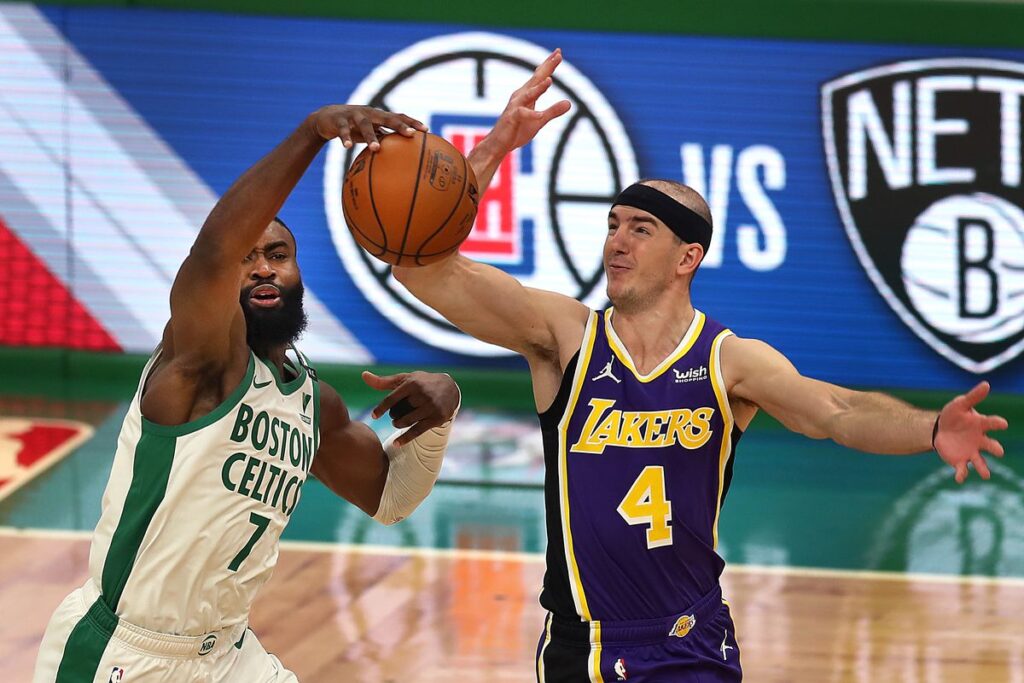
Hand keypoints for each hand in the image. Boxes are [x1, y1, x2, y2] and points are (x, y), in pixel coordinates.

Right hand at [309, 105, 426, 150]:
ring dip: (371, 136)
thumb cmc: (354, 128)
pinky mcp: (339, 120)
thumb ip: (385, 140)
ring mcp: (354, 115)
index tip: (427, 130)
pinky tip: (348, 147)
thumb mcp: (371, 133)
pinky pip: (343, 130)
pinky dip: (346, 138)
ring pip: (365, 124)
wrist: (326, 118)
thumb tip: (405, 157)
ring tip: (376, 148)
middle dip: (400, 125)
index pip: (399, 117)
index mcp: (379, 116)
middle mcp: (369, 113)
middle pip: (387, 117)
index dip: (412, 122)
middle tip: (411, 135)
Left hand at [363, 370, 459, 445]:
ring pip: (407, 421)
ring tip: (398, 422)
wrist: (450, 388)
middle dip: (394, 415)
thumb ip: (383, 381)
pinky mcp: (437, 417)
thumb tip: (363, 375)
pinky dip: (406, 438)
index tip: (373, 416)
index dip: (381, 408)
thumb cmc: (421, 383)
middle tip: (396, 414)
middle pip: (399, 411)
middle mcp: (422, 394)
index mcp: (412, 383)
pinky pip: (418, 431)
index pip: (392, 398)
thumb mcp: (405, 379)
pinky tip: (396, 444)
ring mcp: (431, 406)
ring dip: (398, 424)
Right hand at [482, 48, 571, 154]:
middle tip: (558, 55)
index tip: (559, 52)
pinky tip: (539, 116)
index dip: (549, 65)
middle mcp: (520, 96)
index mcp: (527, 94)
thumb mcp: (539, 121)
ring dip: (539, 88)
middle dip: (547, 67)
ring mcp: (515, 107)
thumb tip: (569, 103)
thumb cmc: (517, 130)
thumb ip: (553, 111)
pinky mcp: (512, 119)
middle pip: (536, 79)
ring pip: (528, 94)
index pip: (540, 77)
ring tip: (550, 80)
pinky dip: (531, 115)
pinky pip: (522, 115)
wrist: (498, 144)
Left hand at [935, 381, 1008, 482]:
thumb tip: (986, 384)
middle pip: (991, 446)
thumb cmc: (954, 415)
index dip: (997, 423)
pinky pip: (962, 469)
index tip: (1002, 423)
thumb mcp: (960, 404)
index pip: (991, 424)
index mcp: (981, 425)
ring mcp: (971, 452)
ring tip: (986, 475)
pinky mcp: (960, 460)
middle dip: (995, 448)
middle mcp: (980, 441)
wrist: (940, 429)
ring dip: (983, 469)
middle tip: (999, 451)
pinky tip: (959, 478)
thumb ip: (973, 397)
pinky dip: (962, 474)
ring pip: (980, 462)